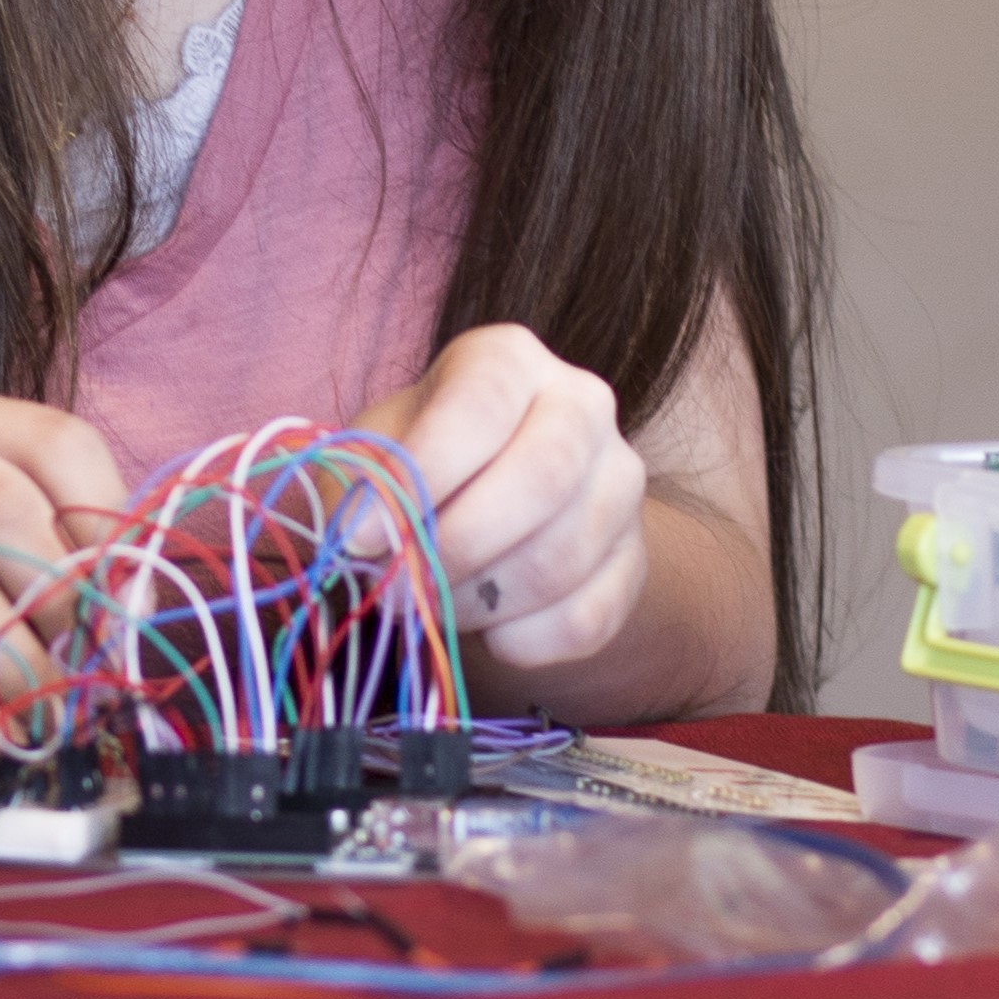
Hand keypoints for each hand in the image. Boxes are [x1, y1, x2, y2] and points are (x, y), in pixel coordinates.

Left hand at [353, 323, 647, 676]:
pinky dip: (525, 640)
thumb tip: (362, 539)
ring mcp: (621, 481)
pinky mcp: (636, 560)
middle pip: (543, 477)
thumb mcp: (375, 453)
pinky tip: (488, 630)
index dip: (421, 475)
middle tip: (401, 584)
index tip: (362, 537)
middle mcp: (582, 403)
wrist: (482, 506)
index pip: (480, 407)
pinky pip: (589, 617)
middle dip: (459, 544)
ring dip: (481, 601)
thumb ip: (365, 486)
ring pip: (563, 557)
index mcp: (509, 359)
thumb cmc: (418, 464)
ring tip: (433, 604)